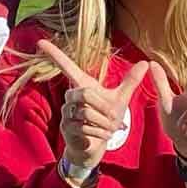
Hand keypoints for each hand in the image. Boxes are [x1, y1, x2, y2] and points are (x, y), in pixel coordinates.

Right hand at [38, 40, 150, 171]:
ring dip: (104, 123)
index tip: (41, 42)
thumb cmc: (106, 120)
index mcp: (82, 85)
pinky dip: (99, 133)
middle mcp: (71, 97)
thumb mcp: (120, 99)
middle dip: (104, 107)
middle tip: (114, 118)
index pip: (66, 66)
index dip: (54, 54)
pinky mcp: (66, 128)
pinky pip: (84, 127)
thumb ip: (131, 81)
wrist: (98, 145)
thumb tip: (145, 62)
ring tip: (110, 129)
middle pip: (85, 93)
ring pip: (86, 113)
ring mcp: (66, 112)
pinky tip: (103, 136)